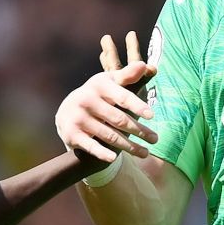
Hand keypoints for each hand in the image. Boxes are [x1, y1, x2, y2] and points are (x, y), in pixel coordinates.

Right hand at [56, 31, 156, 163]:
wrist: (68, 112)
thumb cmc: (99, 96)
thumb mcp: (111, 83)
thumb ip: (129, 76)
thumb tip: (146, 66)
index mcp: (99, 85)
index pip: (122, 97)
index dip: (137, 106)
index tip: (151, 116)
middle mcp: (86, 99)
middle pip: (119, 119)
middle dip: (139, 131)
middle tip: (155, 139)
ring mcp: (78, 117)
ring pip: (109, 135)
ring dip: (129, 146)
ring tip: (145, 153)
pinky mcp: (72, 134)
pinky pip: (90, 146)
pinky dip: (101, 153)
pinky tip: (113, 158)